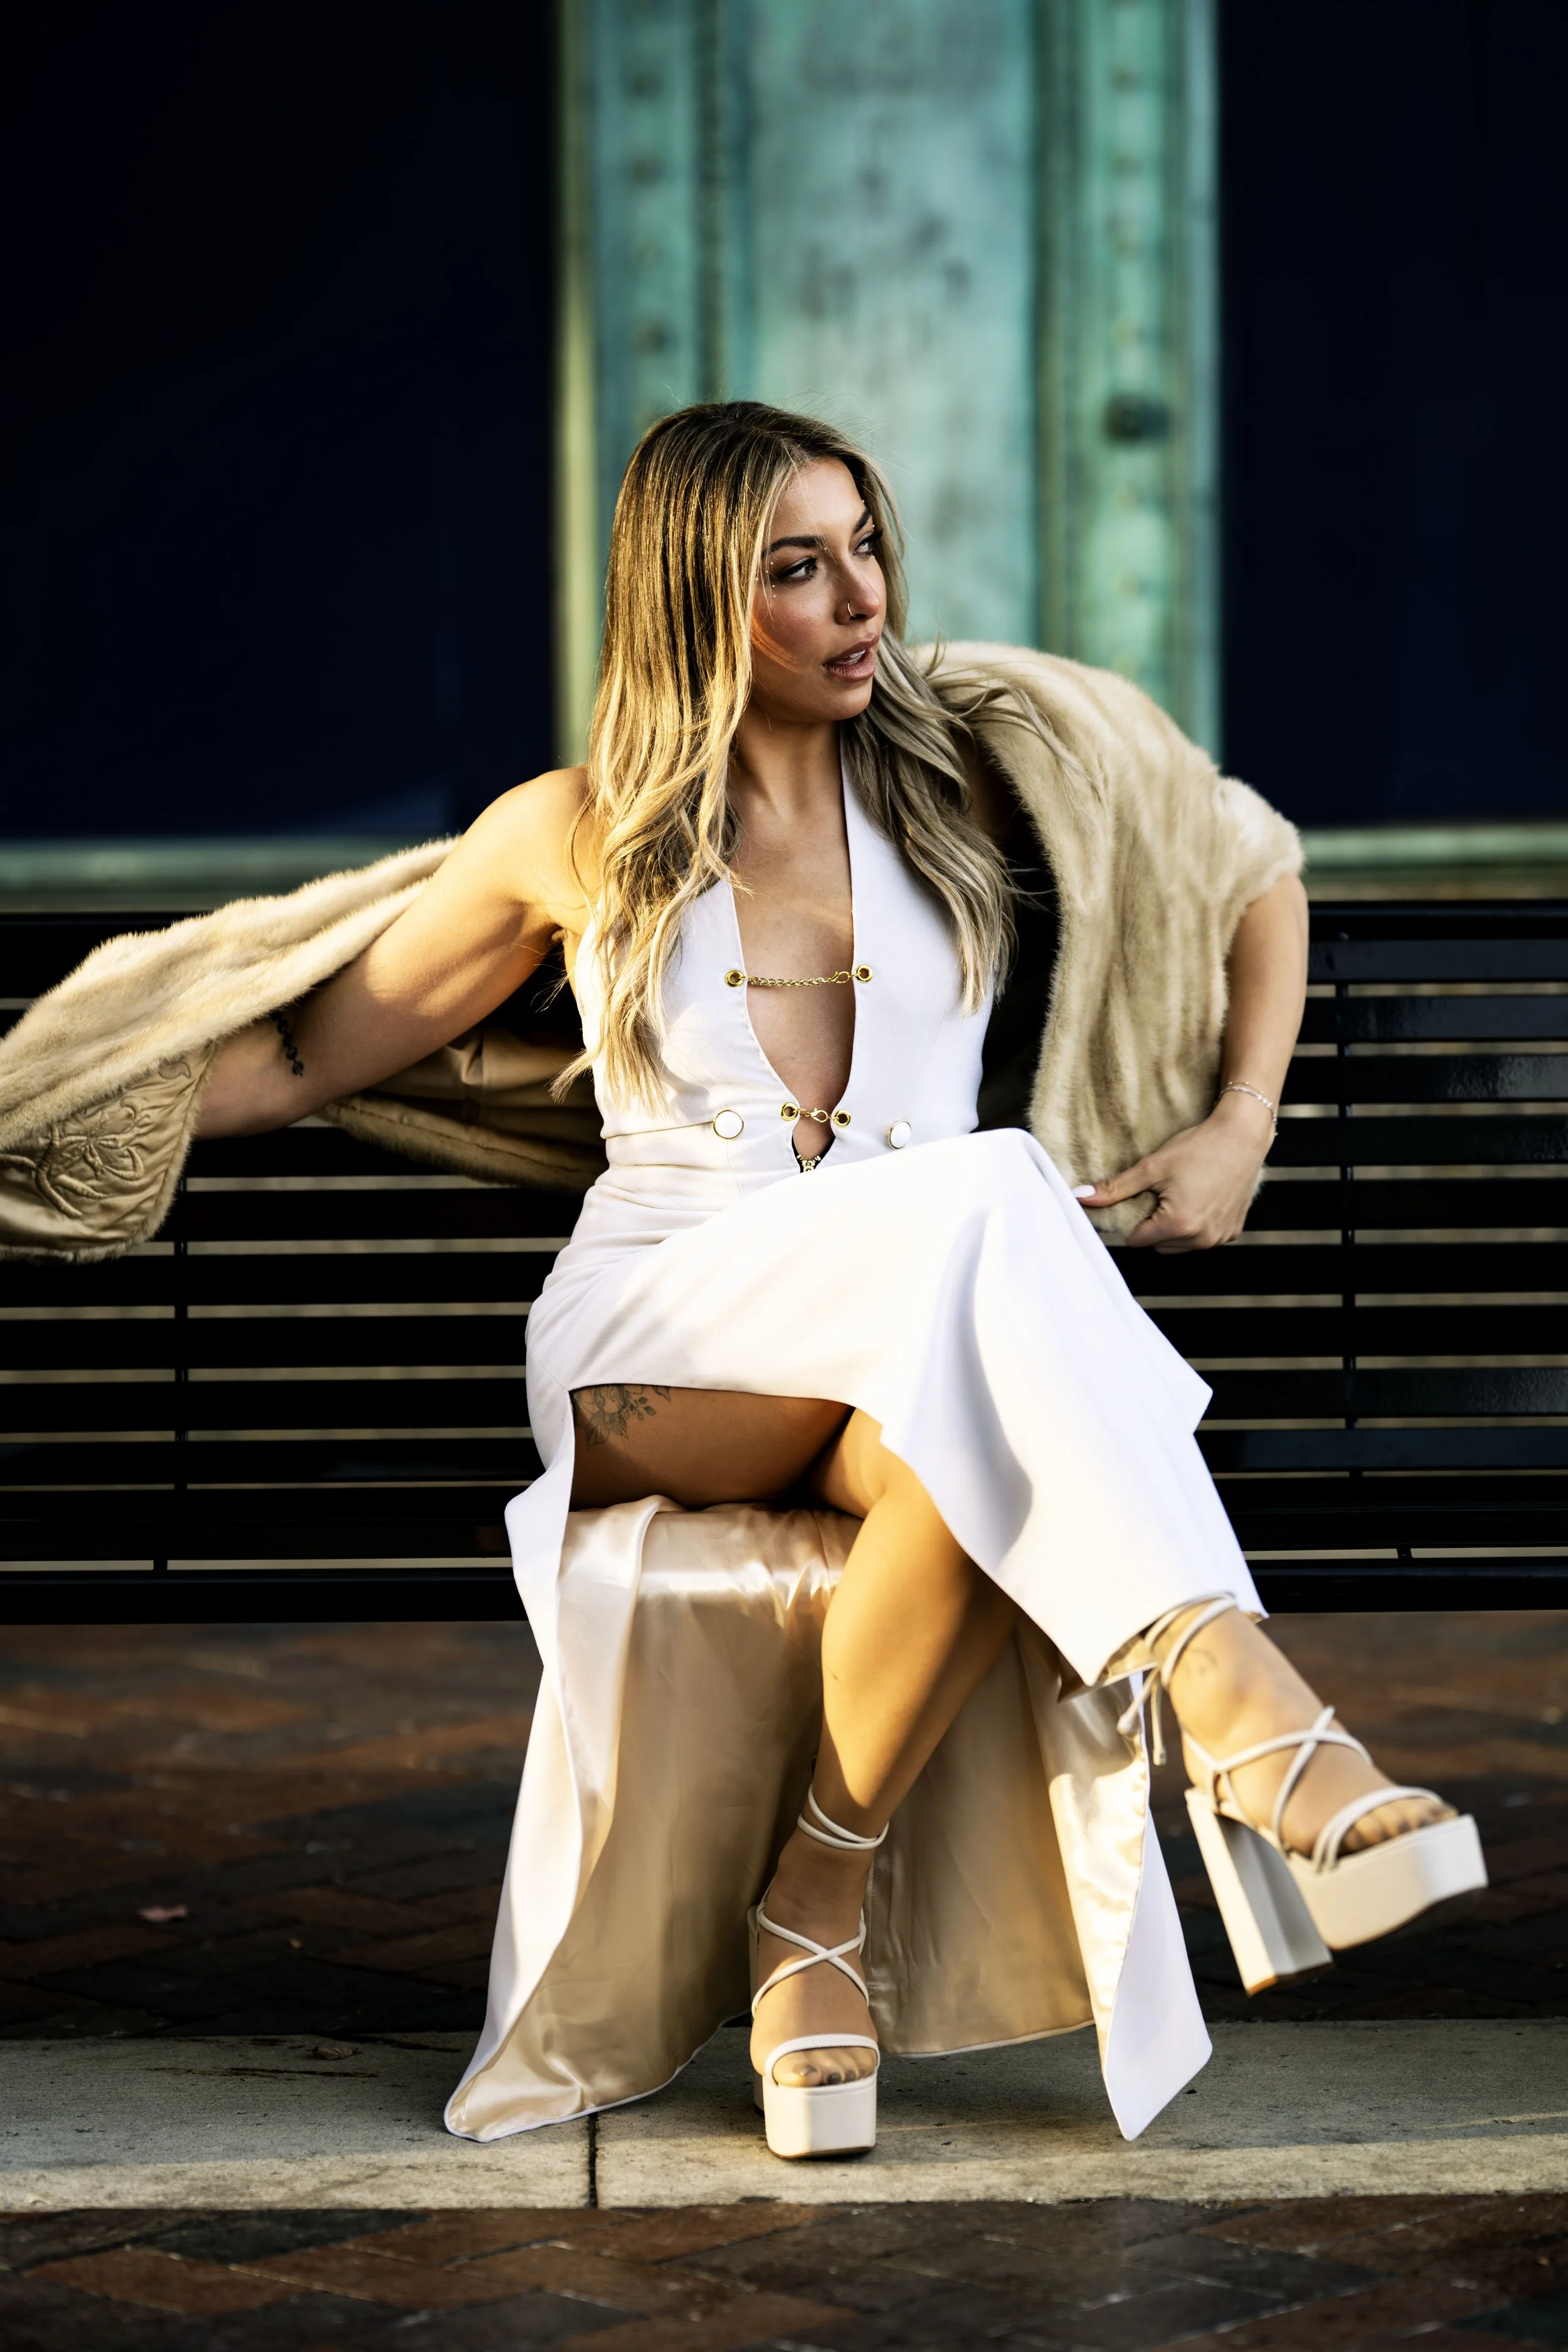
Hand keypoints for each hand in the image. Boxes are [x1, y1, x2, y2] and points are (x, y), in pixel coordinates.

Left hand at [1073, 1091, 1274, 1250]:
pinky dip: (1197, 1224)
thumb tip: (1080, 1198)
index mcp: (1177, 1226)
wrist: (1242, 1136)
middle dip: (1154, 1223)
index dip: (1134, 1216)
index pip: (1136, 1239)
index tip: (1143, 1195)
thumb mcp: (1152, 1167)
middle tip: (1164, 1191)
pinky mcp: (1233, 1231)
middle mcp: (1201, 1239)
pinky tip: (1201, 1197)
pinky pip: (1203, 1238)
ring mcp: (1219, 1238)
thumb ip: (1115, 1188)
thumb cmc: (1198, 1147)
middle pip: (1157, 1244)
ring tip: (1183, 1193)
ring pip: (1180, 1244)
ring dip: (1175, 1227)